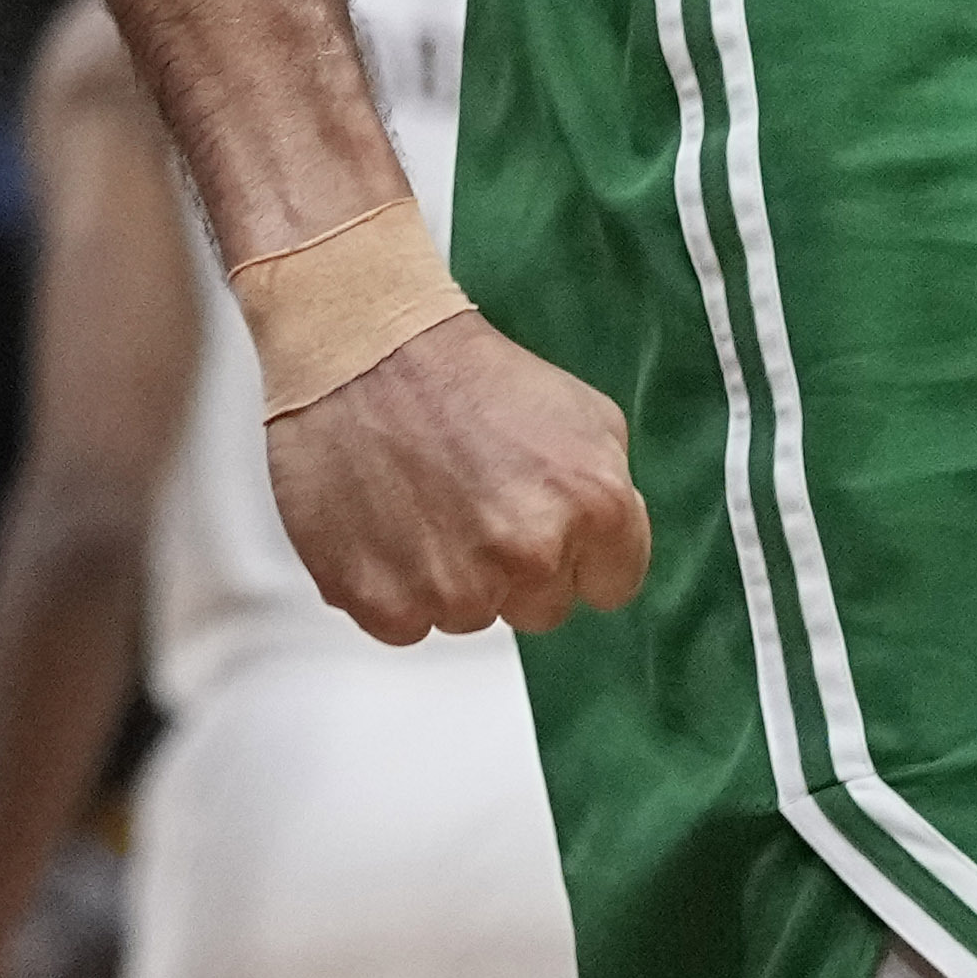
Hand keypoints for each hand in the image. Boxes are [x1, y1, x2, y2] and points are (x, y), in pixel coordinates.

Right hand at [267, 311, 649, 642]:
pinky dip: (395, 588)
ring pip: (471, 618)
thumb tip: (604, 548)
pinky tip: (390, 527)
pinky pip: (406, 625)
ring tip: (429, 504)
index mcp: (594, 506)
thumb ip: (609, 493)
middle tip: (479, 504)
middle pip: (542, 610)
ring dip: (453, 577)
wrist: (364, 352)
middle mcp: (530, 554)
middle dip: (518, 569)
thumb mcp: (584, 414)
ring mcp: (455, 587)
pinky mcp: (384, 604)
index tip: (549, 526)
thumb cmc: (464, 375)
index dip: (581, 555)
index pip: (612, 586)